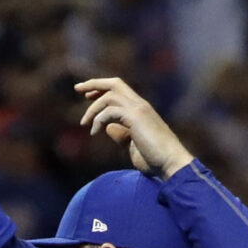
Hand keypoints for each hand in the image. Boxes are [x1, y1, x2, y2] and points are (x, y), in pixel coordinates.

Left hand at [74, 76, 192, 179]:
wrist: (171, 164)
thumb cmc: (154, 159)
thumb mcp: (132, 145)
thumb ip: (121, 135)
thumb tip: (108, 129)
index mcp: (140, 110)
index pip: (119, 90)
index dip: (102, 89)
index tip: (86, 94)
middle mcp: (140, 105)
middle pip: (114, 83)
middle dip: (94, 84)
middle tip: (77, 88)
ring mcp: (139, 109)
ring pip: (109, 95)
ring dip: (93, 108)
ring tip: (84, 124)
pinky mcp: (136, 117)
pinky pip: (110, 111)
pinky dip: (98, 120)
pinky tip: (95, 133)